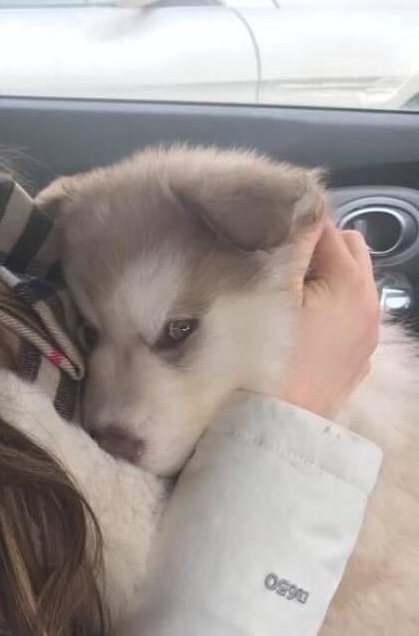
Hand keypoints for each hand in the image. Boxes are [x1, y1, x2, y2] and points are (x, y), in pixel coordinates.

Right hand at [277, 217, 380, 418]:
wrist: (276, 425)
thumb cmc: (269, 356)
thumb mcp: (272, 290)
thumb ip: (291, 244)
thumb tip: (300, 210)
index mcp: (350, 280)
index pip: (325, 226)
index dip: (293, 225)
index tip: (266, 234)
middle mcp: (370, 303)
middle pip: (348, 248)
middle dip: (317, 246)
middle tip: (278, 261)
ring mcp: (367, 335)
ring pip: (352, 282)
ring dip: (325, 276)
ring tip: (288, 292)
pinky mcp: (357, 359)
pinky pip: (349, 316)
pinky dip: (330, 308)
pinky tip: (301, 323)